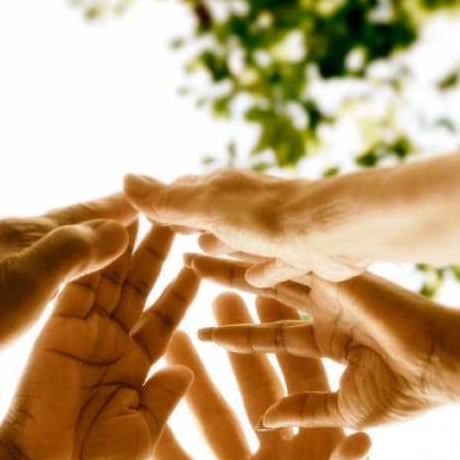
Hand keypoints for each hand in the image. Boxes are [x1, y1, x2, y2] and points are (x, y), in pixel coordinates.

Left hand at [0, 194, 137, 371]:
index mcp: (27, 233)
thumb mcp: (25, 282)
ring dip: (92, 243)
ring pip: (59, 246)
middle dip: (113, 219)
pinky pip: (44, 271)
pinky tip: (64, 281)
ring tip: (120, 242)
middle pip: (76, 223)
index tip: (161, 197)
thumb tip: (121, 226)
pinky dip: (69, 269)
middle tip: (151, 212)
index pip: (91, 212)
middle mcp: (14, 240)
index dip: (127, 208)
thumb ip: (74, 251)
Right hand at [0, 226, 198, 459]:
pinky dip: (94, 256)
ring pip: (111, 278)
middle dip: (159, 252)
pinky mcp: (58, 327)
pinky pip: (80, 285)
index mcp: (134, 368)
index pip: (164, 319)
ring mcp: (83, 332)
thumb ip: (164, 398)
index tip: (204, 259)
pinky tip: (112, 228)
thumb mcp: (144, 431)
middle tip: (179, 215)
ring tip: (151, 209)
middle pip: (139, 287)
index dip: (183, 290)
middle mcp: (110, 343)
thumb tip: (187, 370)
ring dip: (129, 245)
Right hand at [123, 169, 368, 285]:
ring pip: (237, 238)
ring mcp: (274, 230)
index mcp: (222, 189)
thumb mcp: (207, 209)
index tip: (138, 211)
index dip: (161, 202)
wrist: (335, 230)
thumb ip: (168, 201)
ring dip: (218, 245)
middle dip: (187, 221)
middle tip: (166, 232)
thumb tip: (124, 179)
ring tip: (196, 254)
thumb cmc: (267, 217)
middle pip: (210, 213)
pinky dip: (257, 269)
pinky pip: (271, 262)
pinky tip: (254, 280)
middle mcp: (247, 205)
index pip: (183, 192)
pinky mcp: (298, 254)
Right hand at [154, 293, 382, 459]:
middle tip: (215, 293)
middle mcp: (280, 457)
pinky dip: (160, 440)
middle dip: (236, 342)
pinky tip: (137, 406)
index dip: (288, 340)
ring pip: (212, 419)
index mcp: (321, 451)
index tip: (272, 296)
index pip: (304, 383)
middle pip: (254, 388)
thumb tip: (363, 442)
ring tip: (169, 334)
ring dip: (192, 379)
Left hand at [189, 256, 457, 428]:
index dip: (238, 336)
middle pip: (263, 290)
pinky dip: (255, 248)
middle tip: (189, 266)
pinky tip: (224, 237)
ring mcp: (331, 287)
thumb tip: (265, 421)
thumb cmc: (406, 394)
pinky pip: (286, 256)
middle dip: (226, 280)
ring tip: (194, 246)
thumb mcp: (343, 409)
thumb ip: (305, 411)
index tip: (203, 333)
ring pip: (270, 267)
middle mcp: (329, 308)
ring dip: (232, 258)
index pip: (272, 335)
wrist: (441, 366)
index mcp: (333, 340)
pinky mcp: (334, 271)